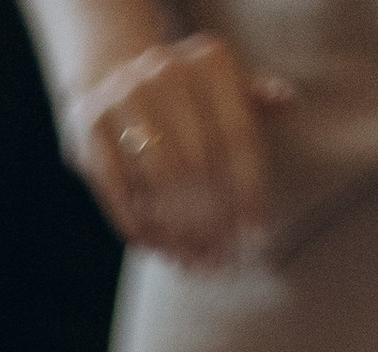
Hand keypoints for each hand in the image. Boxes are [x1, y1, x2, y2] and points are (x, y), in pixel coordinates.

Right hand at [65, 35, 288, 263]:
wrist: (109, 73)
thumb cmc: (182, 95)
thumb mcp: (221, 89)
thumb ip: (252, 100)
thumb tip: (288, 102)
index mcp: (210, 61)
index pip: (238, 137)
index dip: (248, 189)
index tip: (254, 234)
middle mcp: (166, 72)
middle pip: (198, 165)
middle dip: (210, 222)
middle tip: (218, 261)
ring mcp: (124, 97)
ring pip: (158, 182)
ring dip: (176, 231)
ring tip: (191, 264)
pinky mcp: (89, 128)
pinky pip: (119, 190)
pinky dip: (140, 224)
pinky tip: (158, 249)